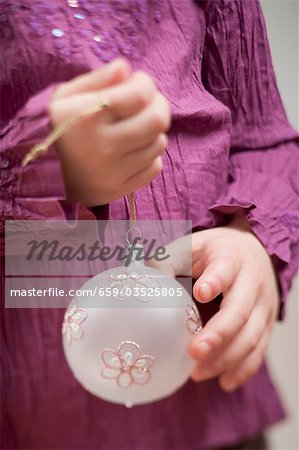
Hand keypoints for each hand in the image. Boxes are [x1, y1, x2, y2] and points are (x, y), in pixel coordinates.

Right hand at [48, 58, 169, 205]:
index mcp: (87, 118)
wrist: (42, 175)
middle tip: (147, 103)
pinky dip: (149, 156)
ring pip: (158, 144)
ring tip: (136, 128)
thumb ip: (97, 80)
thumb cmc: (57, 129)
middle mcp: (103, 147)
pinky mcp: (120, 190)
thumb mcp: (66, 97)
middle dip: (158, 105)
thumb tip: (126, 69)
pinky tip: (133, 151)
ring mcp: (114, 173)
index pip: (139, 95)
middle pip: (157, 121)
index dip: (146, 84)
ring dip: (152, 132)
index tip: (139, 82)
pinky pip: (154, 168)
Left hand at [151, 212, 278, 391]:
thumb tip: (142, 284)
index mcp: (230, 257)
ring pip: (251, 336)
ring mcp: (263, 305)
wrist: (251, 251)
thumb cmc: (212, 251)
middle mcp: (252, 281)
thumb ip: (166, 261)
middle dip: (218, 334)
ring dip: (226, 359)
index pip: (225, 268)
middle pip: (240, 310)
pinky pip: (259, 350)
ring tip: (197, 373)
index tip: (200, 294)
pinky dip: (243, 370)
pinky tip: (223, 382)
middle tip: (194, 352)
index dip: (215, 281)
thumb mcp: (190, 246)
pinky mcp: (266, 324)